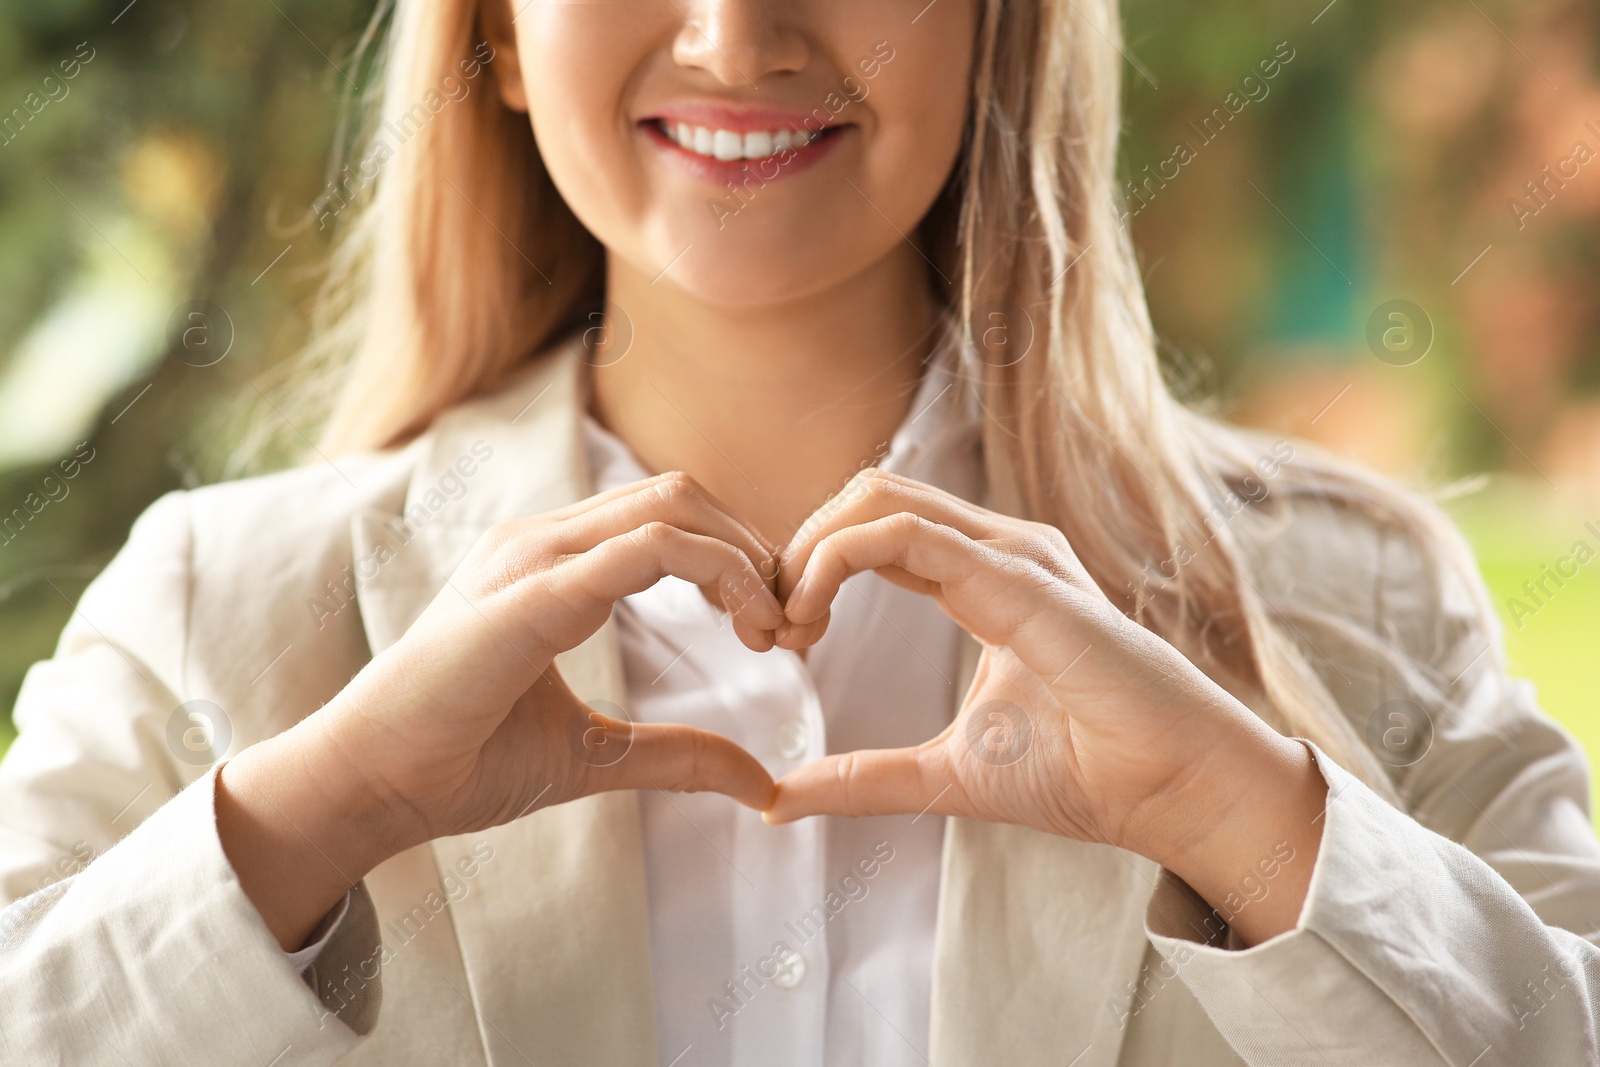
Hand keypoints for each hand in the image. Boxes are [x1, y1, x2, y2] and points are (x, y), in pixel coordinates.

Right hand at [330, 471, 785, 844]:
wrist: (374, 785)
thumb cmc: (463, 760)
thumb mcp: (598, 755)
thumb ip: (678, 756)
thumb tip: (761, 781)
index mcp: (554, 563)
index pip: (669, 517)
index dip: (737, 561)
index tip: (775, 632)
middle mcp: (545, 541)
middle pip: (682, 495)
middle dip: (752, 550)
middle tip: (789, 627)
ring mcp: (535, 555)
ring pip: (673, 505)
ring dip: (743, 558)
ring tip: (773, 629)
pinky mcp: (533, 590)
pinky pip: (647, 549)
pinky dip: (717, 573)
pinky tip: (747, 626)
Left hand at [763, 470, 1326, 942]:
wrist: (1173, 790)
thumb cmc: (1085, 773)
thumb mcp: (944, 776)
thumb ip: (864, 777)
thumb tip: (775, 798)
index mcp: (982, 576)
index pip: (873, 531)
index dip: (809, 571)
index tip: (780, 639)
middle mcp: (996, 548)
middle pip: (865, 496)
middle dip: (796, 550)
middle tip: (771, 628)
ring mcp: (1010, 552)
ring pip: (876, 497)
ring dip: (809, 551)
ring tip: (789, 625)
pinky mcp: (1017, 574)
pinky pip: (904, 534)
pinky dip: (836, 561)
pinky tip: (813, 616)